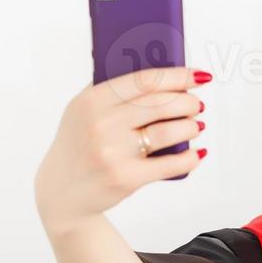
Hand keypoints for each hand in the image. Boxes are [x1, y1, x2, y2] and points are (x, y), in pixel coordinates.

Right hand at [34, 65, 208, 235]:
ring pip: (169, 131)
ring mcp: (113, 152)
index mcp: (92, 100)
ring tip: (195, 126)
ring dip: (190, 127)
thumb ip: (110, 89)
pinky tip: (195, 153)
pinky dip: (189, 158)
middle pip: (161, 104)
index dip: (178, 76)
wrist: (63, 191)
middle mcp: (101, 124)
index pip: (144, 80)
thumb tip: (157, 71)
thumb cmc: (79, 145)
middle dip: (187, 102)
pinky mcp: (125, 178)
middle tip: (196, 104)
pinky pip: (169, 164)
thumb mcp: (81, 110)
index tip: (198, 76)